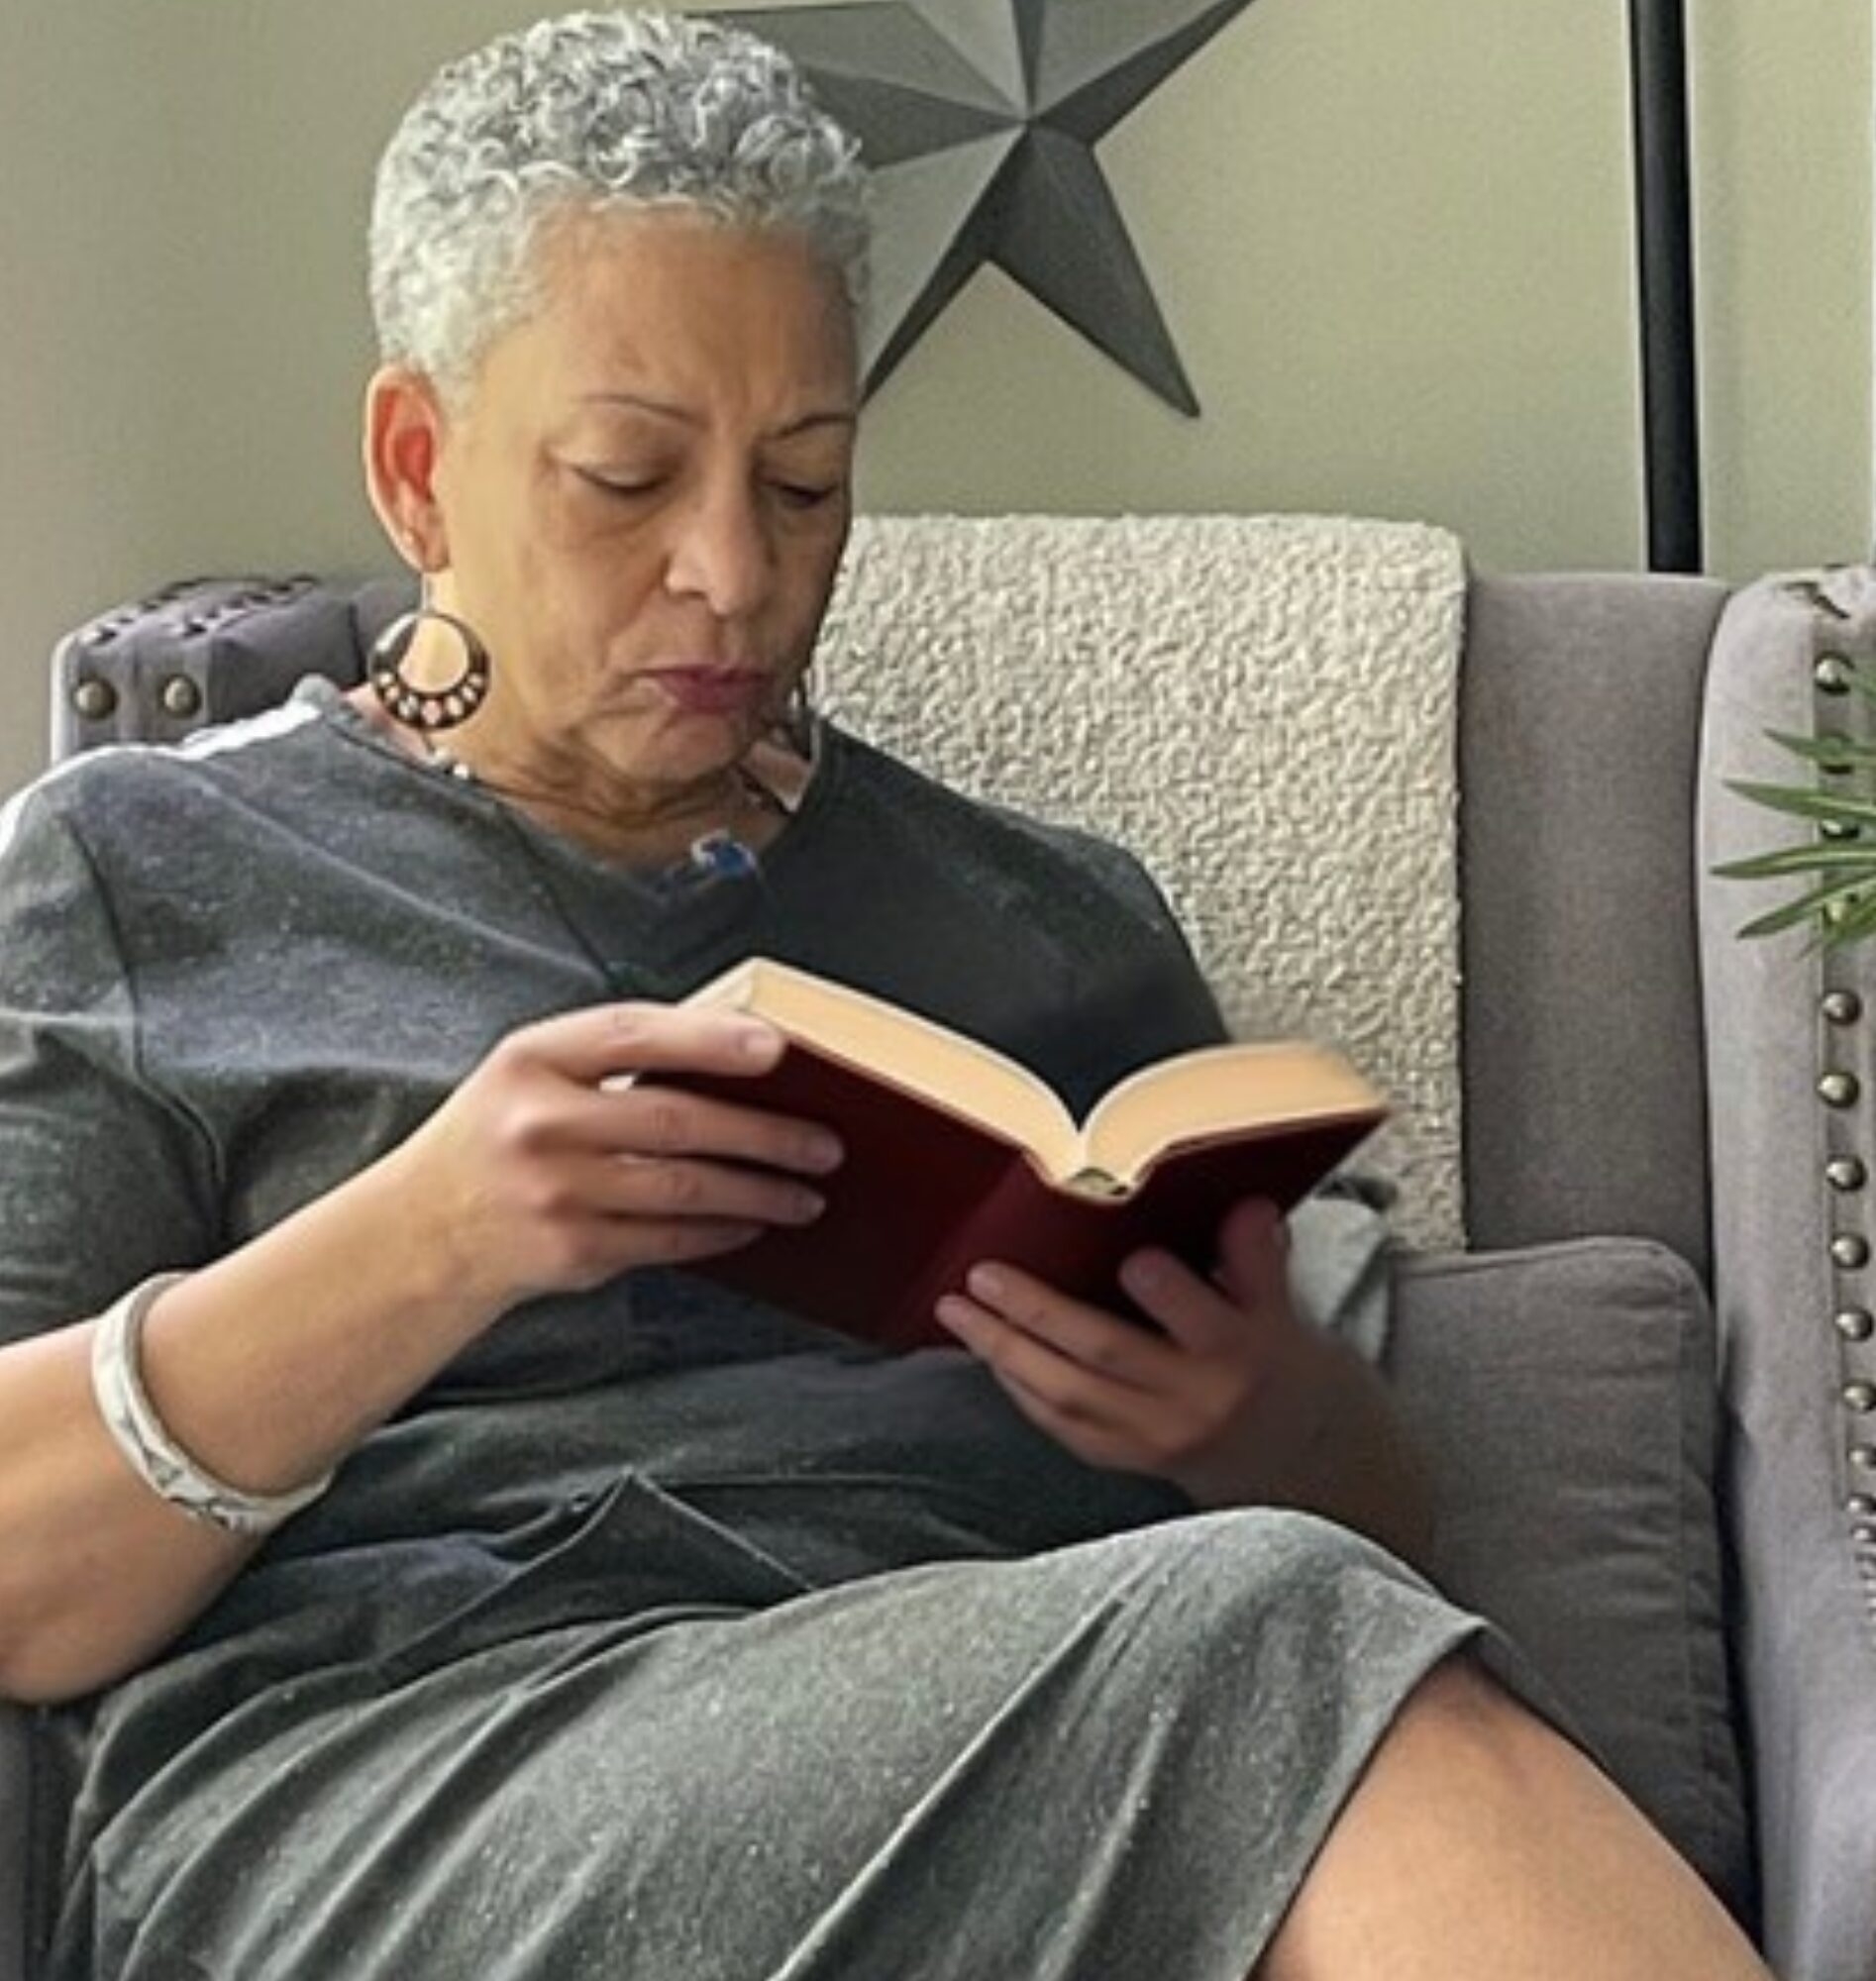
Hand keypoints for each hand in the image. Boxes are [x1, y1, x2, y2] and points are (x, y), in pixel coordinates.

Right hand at [379, 1002, 843, 1316]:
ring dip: (760, 1193)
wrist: (424, 1229)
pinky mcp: (571, 1251)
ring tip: (807, 1193)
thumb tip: (737, 1049)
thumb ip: (615, 1056)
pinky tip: (753, 1223)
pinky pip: (668, 1240)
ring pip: (685, 1190)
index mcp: (532, 1059)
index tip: (776, 1048)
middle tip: (824, 1143)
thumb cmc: (501, 1133)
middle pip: (677, 1121)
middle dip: (766, 1135)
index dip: (710, 1038)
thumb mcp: (533, 1072)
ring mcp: (555, 1194)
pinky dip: (721, 1232)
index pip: (634, 1035)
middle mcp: (540, 1124)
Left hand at [934, 1196, 1430, 1556]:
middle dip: (1038, 1311)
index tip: (1131, 1254)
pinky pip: (1065, 1427)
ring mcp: (1158, 1436)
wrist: (1308, 1469)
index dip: (1166, 1287)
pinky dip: (1022, 1389)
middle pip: (1108, 1351)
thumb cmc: (1288, 1372)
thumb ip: (1259, 1262)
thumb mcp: (1288, 1313)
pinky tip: (990, 1356)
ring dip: (1004, 1349)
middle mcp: (1195, 1399)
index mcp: (1243, 1352)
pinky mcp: (1133, 1460)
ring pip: (1068, 1393)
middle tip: (986, 1274)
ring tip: (958, 1310)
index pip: (1200, 1315)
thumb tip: (1246, 1206)